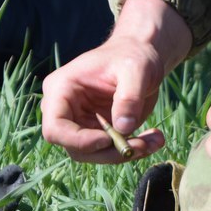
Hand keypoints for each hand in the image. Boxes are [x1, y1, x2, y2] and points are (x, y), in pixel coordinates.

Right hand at [41, 0, 190, 162]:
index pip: (55, 128)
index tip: (108, 139)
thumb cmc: (132, 55)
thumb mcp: (135, 70)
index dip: (78, 141)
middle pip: (75, 148)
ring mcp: (81, 123)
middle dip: (109, 152)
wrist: (140, 56)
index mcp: (60, 89)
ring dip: (124, 153)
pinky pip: (110, 151)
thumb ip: (129, 97)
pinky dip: (133, 150)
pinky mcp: (97, 132)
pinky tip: (154, 139)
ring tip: (154, 140)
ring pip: (94, 154)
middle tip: (141, 146)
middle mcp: (65, 110)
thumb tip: (124, 128)